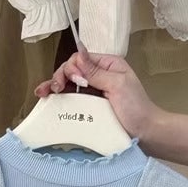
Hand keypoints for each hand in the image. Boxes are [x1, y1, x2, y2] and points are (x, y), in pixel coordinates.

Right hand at [34, 51, 160, 141]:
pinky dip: (60, 98)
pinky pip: (73, 99)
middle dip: (60, 77)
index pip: (81, 59)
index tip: (72, 81)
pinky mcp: (91, 107)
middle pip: (72, 71)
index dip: (72, 68)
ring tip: (42, 93)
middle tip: (53, 89)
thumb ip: (96, 71)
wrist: (145, 133)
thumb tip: (79, 53)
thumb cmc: (137, 109)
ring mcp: (94, 92)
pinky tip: (49, 99)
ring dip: (54, 86)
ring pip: (69, 84)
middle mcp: (100, 76)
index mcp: (108, 65)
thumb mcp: (118, 85)